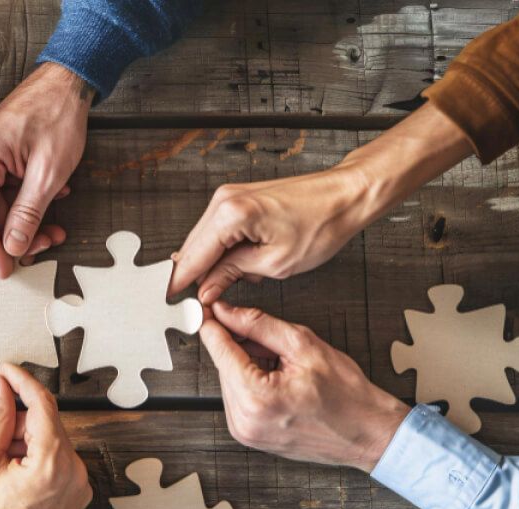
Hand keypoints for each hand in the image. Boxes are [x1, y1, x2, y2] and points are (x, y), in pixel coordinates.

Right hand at [0, 63, 88, 276]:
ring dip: (30, 220)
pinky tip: (56, 200)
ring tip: (57, 228)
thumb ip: (27, 213)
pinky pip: (12, 188)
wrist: (71, 80)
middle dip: (19, 234)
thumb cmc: (59, 114)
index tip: (6, 269)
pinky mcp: (5, 154)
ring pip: (4, 203)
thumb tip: (12, 245)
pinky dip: (33, 201)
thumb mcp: (48, 173)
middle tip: (46, 247)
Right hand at [167, 166, 374, 302]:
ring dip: (211, 263)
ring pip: (204, 240)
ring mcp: (230, 195)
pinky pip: (218, 229)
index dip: (180, 283)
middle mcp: (224, 200)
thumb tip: (207, 288)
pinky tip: (239, 265)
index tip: (171, 302)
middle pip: (192, 247)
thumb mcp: (275, 263)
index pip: (192, 257)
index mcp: (230, 215)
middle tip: (200, 302)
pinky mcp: (239, 197)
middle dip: (194, 275)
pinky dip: (222, 250)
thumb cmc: (322, 224)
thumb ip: (232, 274)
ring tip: (228, 284)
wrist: (346, 196)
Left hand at [198, 301, 408, 471]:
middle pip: (222, 365)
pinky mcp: (249, 436)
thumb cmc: (347, 395)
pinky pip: (237, 399)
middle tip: (270, 340)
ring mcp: (245, 432)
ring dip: (246, 365)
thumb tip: (226, 312)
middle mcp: (244, 420)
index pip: (219, 349)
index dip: (213, 323)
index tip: (209, 307)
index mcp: (257, 397)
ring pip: (229, 381)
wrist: (368, 434)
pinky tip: (277, 380)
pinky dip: (250, 383)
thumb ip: (258, 325)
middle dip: (239, 346)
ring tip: (282, 365)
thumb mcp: (304, 346)